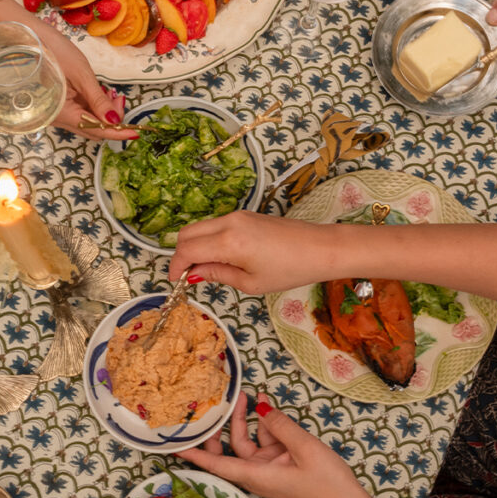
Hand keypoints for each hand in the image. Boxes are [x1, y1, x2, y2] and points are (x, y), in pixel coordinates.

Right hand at [30, 19, 136, 140]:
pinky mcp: (59, 105)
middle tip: (120, 100)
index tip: (135, 131)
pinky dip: (94, 106)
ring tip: (111, 93)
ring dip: (103, 113)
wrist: (28, 39)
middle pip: (93, 130)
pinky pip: (80, 113)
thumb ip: (98, 100)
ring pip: (88, 122)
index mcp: (62, 114)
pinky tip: (100, 93)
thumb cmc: (53, 52)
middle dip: (111, 120)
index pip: (96, 130)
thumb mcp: (81, 75)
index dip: (117, 132)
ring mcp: (57, 113)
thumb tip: (114, 120)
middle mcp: (58, 119)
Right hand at [169, 211, 327, 293]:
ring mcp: (237, 215)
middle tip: (188, 276)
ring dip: (195, 246)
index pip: (187, 250)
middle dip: (181, 254)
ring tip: (206, 269)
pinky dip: (209, 240)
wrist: (320, 249)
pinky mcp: (246, 215)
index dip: (175, 267)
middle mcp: (228, 223)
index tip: (176, 282)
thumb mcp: (250, 282)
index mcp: (228, 241)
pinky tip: (220, 258)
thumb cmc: (290, 269)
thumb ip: (217, 274)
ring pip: (200, 227)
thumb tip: (193, 274)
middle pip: (187, 233)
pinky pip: (215, 225)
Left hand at [178, 393, 362, 497]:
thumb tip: (262, 409)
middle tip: (214, 404)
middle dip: (221, 427)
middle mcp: (257, 473)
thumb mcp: (304, 446)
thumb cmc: (326, 481)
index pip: (216, 464)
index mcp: (256, 476)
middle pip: (229, 449)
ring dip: (249, 419)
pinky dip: (267, 424)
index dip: (193, 455)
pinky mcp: (280, 464)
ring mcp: (268, 468)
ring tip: (247, 395)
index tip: (173, 447)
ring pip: (247, 440)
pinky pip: (266, 440)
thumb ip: (280, 425)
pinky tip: (268, 406)